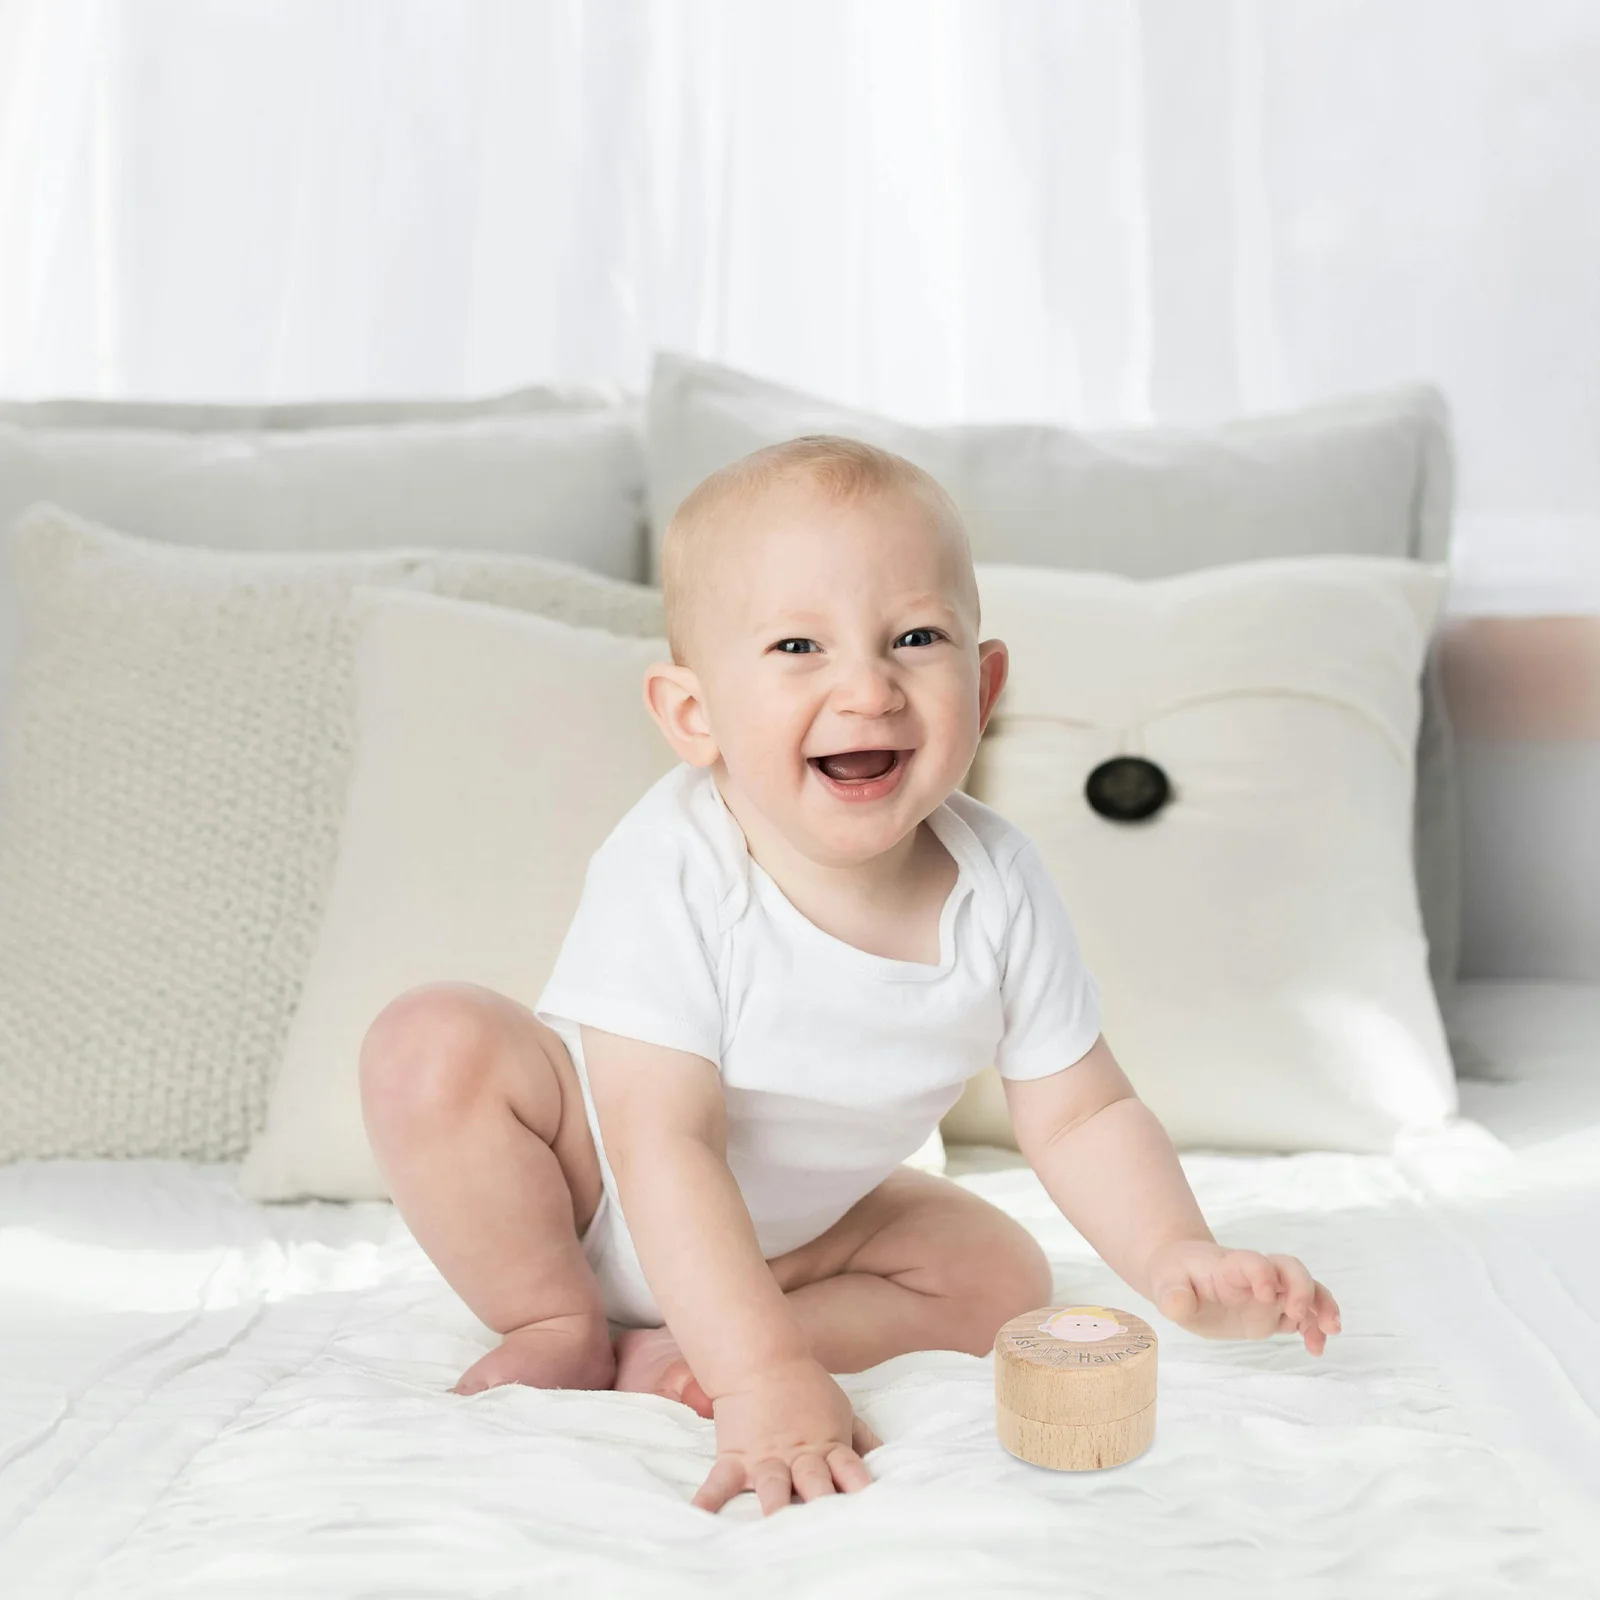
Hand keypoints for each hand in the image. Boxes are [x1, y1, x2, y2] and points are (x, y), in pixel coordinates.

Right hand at [693, 1356, 880, 1514]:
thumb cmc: (807, 1388)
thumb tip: (885, 1461)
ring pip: (773, 1486)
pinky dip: (709, 1499)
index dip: (859, 1488)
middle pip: (815, 1484)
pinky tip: (700, 1516)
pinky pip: (721, 1482)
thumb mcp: (842, 1411)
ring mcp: (766, 1459)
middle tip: (827, 1527)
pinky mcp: (735, 1458)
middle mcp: (799, 1458)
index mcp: (829, 1446)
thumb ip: (862, 1440)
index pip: (850, 1471)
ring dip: (774, 1506)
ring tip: (775, 1528)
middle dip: (821, 1505)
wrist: (761, 1360)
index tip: (868, 1508)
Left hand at [1146, 1240, 1341, 1354]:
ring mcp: (1269, 1294)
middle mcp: (1256, 1276)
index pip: (1253, 1261)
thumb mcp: (1165, 1286)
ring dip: (1322, 1306)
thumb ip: (1172, 1296)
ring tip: (1330, 1331)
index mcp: (1229, 1266)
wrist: (1183, 1277)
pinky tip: (1316, 1348)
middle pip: (1290, 1268)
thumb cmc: (1175, 1278)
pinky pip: (1304, 1316)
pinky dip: (1315, 1329)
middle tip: (1299, 1314)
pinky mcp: (1274, 1312)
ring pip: (1307, 1289)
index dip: (1263, 1273)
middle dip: (1302, 1287)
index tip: (1264, 1295)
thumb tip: (1178, 1305)